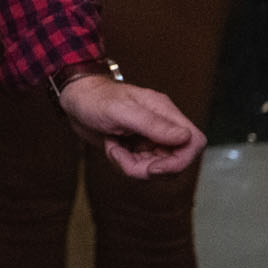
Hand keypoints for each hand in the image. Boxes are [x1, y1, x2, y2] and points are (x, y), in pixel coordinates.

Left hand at [56, 75, 205, 178]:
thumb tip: (185, 137)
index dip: (180, 161)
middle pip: (175, 161)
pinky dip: (125, 163)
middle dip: (149, 168)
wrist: (74, 101)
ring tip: (113, 149)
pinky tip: (112, 148)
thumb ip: (153, 124)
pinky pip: (141, 167)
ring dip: (132, 166)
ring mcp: (150, 139)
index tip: (154, 168)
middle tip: (121, 157)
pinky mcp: (138, 148)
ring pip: (157, 168)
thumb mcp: (122, 110)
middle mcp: (162, 127)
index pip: (194, 142)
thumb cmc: (95, 99)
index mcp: (165, 113)